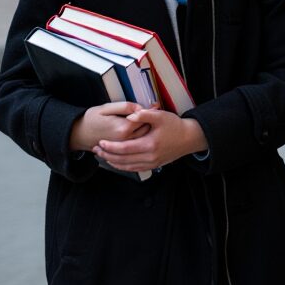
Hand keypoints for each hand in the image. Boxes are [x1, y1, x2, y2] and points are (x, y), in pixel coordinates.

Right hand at [69, 101, 149, 151]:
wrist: (78, 134)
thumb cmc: (91, 119)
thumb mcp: (106, 108)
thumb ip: (125, 106)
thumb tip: (140, 108)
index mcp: (123, 128)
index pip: (145, 119)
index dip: (150, 111)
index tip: (154, 106)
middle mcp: (126, 140)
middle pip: (147, 129)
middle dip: (151, 120)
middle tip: (153, 112)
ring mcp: (124, 147)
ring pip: (144, 138)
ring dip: (148, 129)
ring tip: (146, 120)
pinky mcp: (122, 150)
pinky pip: (137, 144)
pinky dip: (141, 136)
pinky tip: (139, 129)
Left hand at [93, 108, 207, 171]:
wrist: (189, 138)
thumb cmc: (175, 125)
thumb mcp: (160, 116)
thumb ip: (143, 115)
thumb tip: (129, 117)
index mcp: (150, 144)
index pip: (124, 148)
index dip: (110, 147)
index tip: (100, 142)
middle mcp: (150, 156)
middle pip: (122, 159)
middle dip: (107, 155)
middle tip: (95, 150)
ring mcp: (152, 163)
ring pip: (126, 166)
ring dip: (112, 161)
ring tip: (102, 155)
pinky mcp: (153, 165)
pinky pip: (134, 169)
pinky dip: (122, 166)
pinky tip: (115, 162)